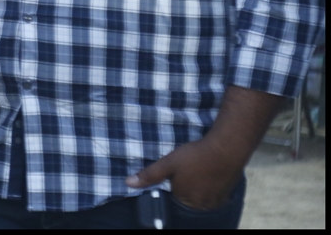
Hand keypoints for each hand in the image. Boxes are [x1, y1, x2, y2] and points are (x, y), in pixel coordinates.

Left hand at [126, 136, 243, 210]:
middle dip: (184, 186)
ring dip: (197, 186)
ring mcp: (217, 200)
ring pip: (200, 195)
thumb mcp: (168, 164)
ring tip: (196, 169)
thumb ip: (149, 175)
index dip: (170, 185)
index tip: (172, 174)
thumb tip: (128, 183)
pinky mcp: (227, 193)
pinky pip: (213, 192)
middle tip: (186, 170)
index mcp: (186, 202)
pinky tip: (207, 171)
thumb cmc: (195, 156)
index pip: (172, 199)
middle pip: (187, 198)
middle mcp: (202, 206)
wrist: (226, 148)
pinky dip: (209, 185)